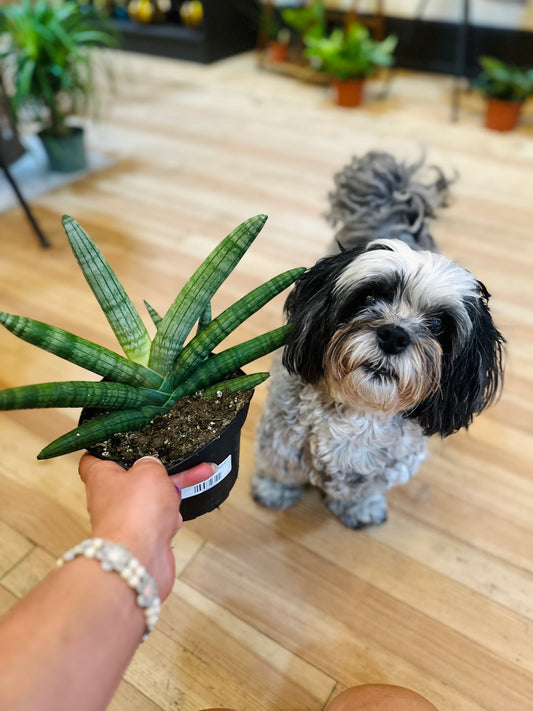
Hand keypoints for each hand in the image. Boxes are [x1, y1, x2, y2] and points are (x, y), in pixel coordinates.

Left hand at [78, 454, 215, 600]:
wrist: (138, 558)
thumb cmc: (135, 512)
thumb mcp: (149, 470)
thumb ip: (151, 463)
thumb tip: (151, 467)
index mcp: (101, 477)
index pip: (93, 460)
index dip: (104, 450)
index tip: (117, 443)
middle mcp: (109, 499)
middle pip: (132, 478)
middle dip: (157, 471)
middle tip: (178, 458)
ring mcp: (125, 520)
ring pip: (150, 499)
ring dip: (171, 492)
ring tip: (199, 475)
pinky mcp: (141, 538)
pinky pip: (159, 521)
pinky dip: (171, 517)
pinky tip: (176, 517)